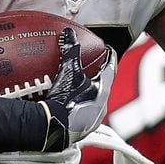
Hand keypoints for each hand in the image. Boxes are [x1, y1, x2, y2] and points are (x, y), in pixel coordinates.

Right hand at [40, 28, 115, 150]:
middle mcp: (102, 105)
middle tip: (91, 66)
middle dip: (97, 75)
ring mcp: (94, 119)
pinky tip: (66, 103)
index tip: (108, 49)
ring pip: (94, 100)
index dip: (109, 56)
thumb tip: (69, 33)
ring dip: (87, 91)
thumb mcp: (67, 72)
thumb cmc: (63, 102)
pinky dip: (77, 104)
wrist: (53, 131)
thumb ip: (70, 51)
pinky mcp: (83, 129)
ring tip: (78, 84)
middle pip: (103, 85)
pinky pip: (84, 111)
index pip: (111, 68)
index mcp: (103, 89)